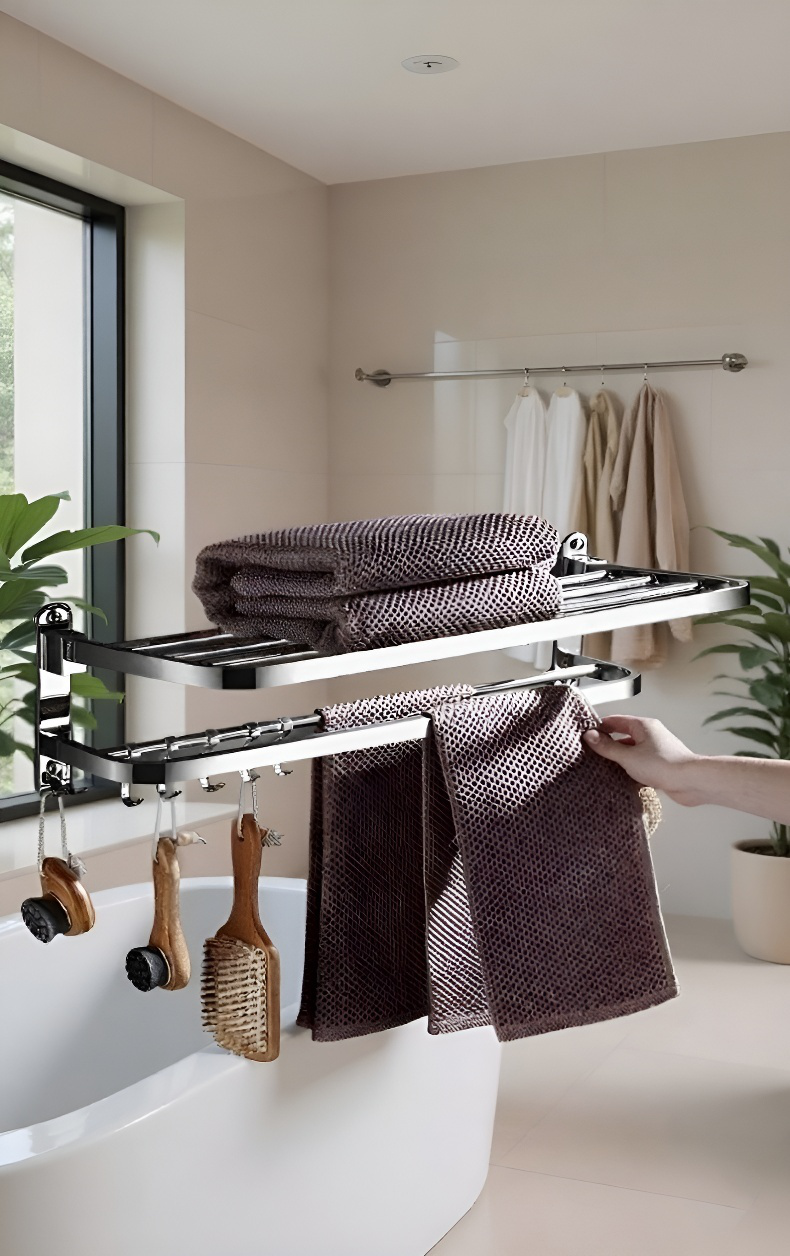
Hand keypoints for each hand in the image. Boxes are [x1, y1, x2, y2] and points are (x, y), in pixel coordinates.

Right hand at [583, 715, 699, 803]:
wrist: (691, 781)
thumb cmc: (664, 764)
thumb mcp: (628, 756)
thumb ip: (608, 747)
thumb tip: (590, 736)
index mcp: (643, 726)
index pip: (615, 720)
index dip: (600, 726)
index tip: (587, 735)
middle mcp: (650, 735)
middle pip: (623, 736)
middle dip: (608, 744)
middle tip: (592, 752)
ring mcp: (656, 750)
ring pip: (631, 751)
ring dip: (619, 759)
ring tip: (603, 767)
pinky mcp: (660, 765)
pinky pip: (640, 764)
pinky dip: (630, 769)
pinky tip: (621, 778)